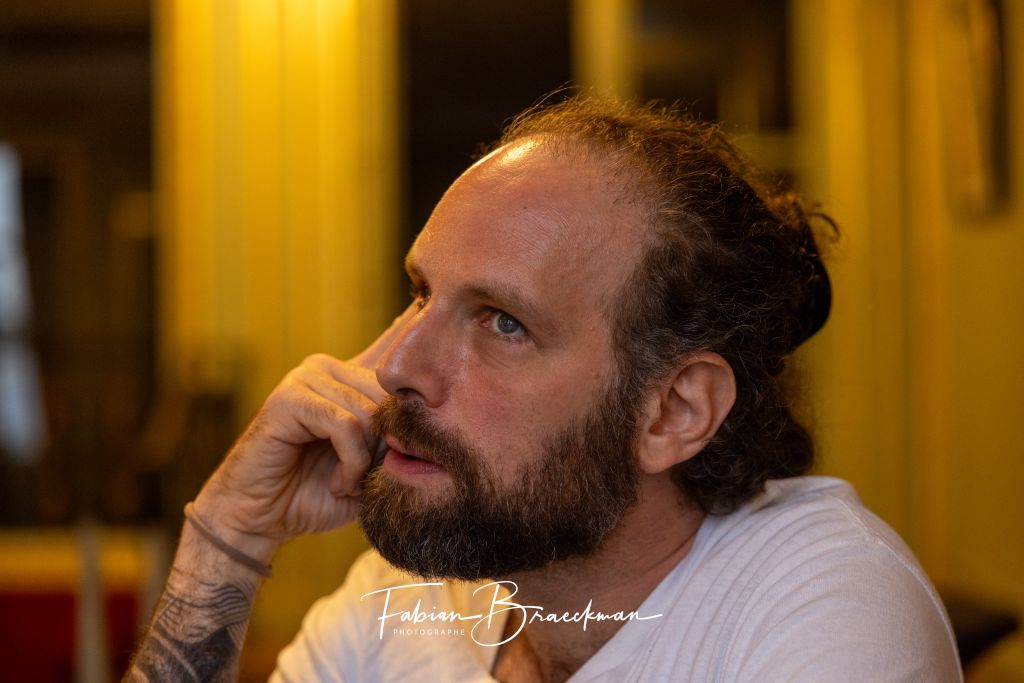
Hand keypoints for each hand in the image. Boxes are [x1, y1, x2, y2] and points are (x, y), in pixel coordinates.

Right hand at [192, 306, 414, 559]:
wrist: (263, 520)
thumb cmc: (320, 494)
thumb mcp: (375, 466)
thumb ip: (402, 439)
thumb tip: (442, 417)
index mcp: (353, 378)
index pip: (394, 343)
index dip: (418, 329)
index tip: (436, 302)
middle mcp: (330, 368)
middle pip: (393, 394)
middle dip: (390, 444)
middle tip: (368, 477)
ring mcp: (306, 378)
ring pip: (371, 411)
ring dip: (366, 461)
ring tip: (348, 483)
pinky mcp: (288, 398)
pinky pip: (345, 424)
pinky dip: (350, 462)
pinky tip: (338, 482)